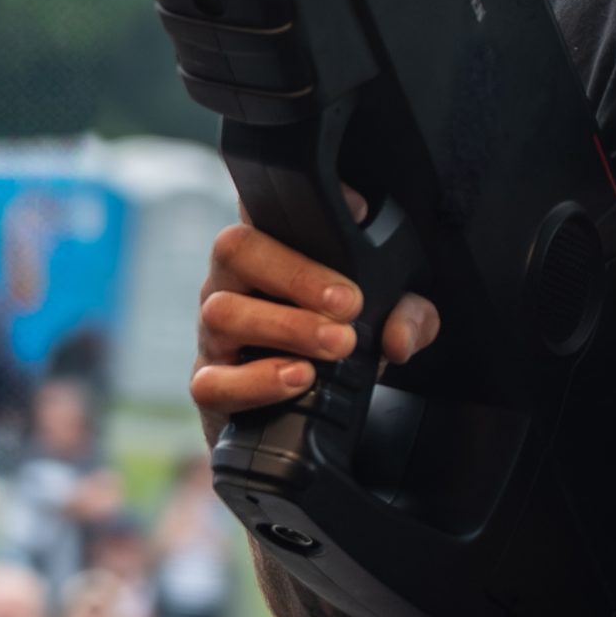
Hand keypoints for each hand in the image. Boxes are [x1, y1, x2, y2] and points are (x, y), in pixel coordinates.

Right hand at [190, 216, 437, 422]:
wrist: (302, 415)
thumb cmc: (334, 345)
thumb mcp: (382, 323)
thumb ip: (406, 317)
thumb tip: (399, 336)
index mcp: (271, 251)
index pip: (263, 206)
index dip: (294, 201)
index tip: (356, 213)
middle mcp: (233, 282)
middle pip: (235, 249)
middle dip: (297, 275)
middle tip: (349, 306)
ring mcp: (212, 332)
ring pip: (222, 312)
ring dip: (286, 327)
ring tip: (335, 345)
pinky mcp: (209, 385)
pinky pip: (210, 380)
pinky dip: (256, 382)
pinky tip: (297, 379)